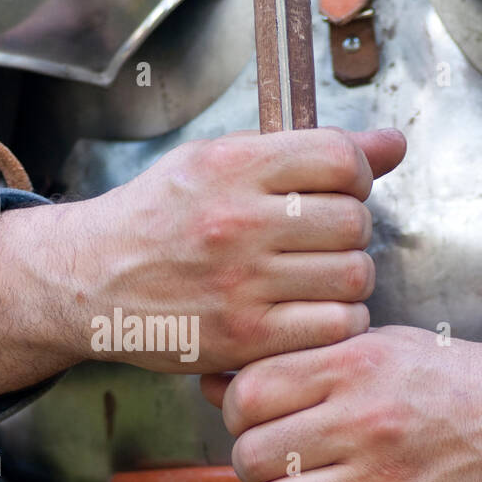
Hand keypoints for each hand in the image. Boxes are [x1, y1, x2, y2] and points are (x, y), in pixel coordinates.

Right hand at [61, 125, 404, 372]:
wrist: (87, 280)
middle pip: (353, 221)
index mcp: (230, 167)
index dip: (356, 173)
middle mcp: (235, 223)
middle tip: (321, 239)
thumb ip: (304, 151)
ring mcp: (239, 284)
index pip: (341, 158)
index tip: (338, 188)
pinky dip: (334, 322)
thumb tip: (393, 144)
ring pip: (352, 276)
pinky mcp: (242, 338)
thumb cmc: (156, 219)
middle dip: (350, 230)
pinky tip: (309, 312)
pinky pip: (333, 327)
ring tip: (316, 276)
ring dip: (347, 278)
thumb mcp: (216, 162)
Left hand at [202, 325, 481, 481]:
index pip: (249, 395)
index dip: (234, 414)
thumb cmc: (449, 380)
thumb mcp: (374, 347)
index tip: (247, 424)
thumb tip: (213, 383)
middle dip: (246, 467)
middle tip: (263, 469)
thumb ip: (298, 363)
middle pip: (252, 454)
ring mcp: (382, 481)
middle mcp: (364, 421)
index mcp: (353, 367)